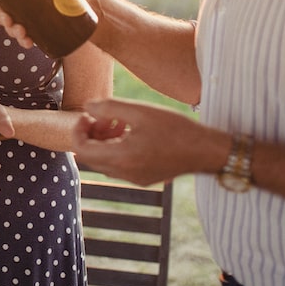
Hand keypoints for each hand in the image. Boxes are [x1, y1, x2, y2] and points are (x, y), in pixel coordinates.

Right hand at [0, 0, 102, 48]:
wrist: (93, 9)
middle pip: (1, 6)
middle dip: (0, 16)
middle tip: (9, 21)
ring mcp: (29, 14)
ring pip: (11, 22)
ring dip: (11, 30)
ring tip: (23, 35)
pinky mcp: (37, 27)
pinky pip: (24, 34)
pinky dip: (24, 40)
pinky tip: (29, 43)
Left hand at [73, 97, 211, 185]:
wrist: (206, 150)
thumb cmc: (175, 128)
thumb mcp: (140, 111)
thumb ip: (109, 107)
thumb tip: (87, 107)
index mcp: (121, 157)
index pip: (81, 149)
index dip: (78, 130)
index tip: (88, 115)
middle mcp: (125, 173)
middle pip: (90, 157)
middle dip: (91, 135)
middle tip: (105, 117)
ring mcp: (135, 178)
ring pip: (104, 162)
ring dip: (104, 142)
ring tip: (120, 122)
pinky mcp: (144, 178)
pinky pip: (119, 166)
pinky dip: (117, 150)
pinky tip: (132, 133)